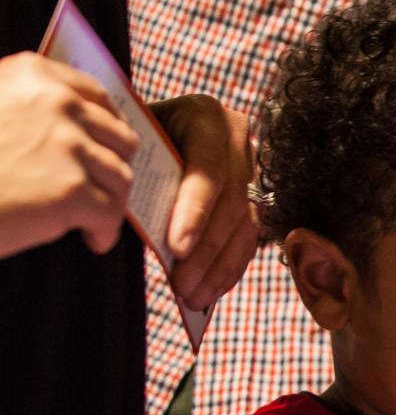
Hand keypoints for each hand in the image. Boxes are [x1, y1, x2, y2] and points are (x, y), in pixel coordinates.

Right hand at [0, 52, 137, 258]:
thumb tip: (79, 126)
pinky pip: (111, 213)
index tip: (110, 145)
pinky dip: (104, 231)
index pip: (97, 97)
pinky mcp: (72, 190)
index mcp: (34, 75)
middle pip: (119, 138)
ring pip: (121, 177)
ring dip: (111, 201)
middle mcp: (57, 103)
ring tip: (94, 217)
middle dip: (113, 165)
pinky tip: (92, 238)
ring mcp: (68, 146)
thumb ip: (31, 104)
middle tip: (102, 187)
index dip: (110, 126)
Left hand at [150, 94, 256, 309]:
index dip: (195, 212)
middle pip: (230, 203)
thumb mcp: (131, 145)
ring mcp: (250, 170)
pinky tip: (211, 290)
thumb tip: (124, 222)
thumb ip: (135, 174)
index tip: (175, 248)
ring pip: (244, 225)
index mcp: (206, 117)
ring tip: (193, 297)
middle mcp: (237, 141)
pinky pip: (248, 237)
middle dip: (206, 251)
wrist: (150, 127)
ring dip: (218, 267)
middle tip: (182, 286)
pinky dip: (229, 267)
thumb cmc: (133, 138)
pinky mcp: (253, 197)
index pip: (208, 170)